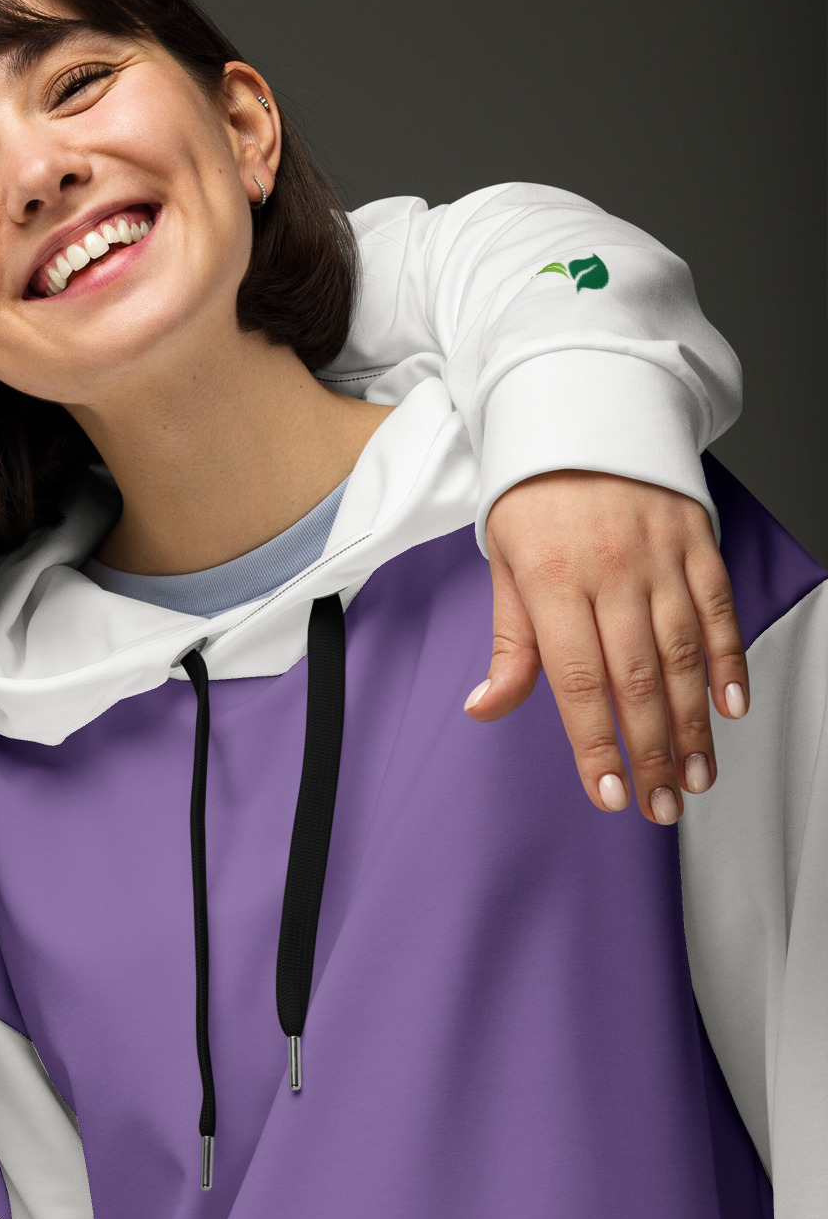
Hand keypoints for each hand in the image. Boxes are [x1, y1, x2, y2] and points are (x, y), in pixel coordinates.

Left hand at [472, 471, 748, 823]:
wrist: (579, 413)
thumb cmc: (532, 496)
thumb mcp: (503, 564)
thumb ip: (509, 643)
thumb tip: (485, 706)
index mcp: (552, 580)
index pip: (578, 681)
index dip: (597, 743)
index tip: (610, 793)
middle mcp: (611, 572)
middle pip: (637, 679)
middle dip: (652, 751)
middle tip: (662, 805)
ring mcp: (660, 558)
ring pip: (685, 655)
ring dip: (695, 724)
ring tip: (698, 776)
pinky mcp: (697, 544)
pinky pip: (719, 611)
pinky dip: (730, 662)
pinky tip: (732, 709)